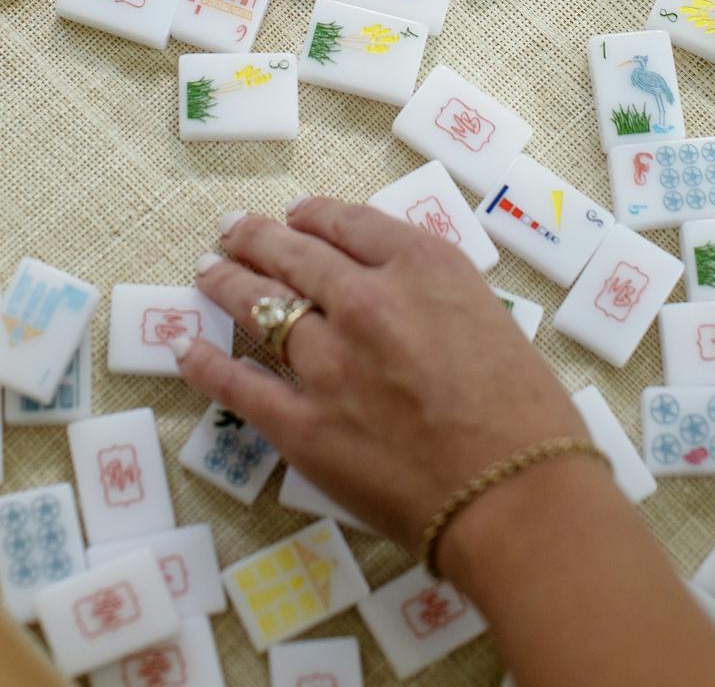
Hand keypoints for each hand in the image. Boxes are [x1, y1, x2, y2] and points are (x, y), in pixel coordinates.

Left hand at [176, 198, 587, 557]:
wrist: (516, 498)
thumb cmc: (525, 415)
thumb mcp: (487, 315)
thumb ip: (430, 293)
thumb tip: (388, 289)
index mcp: (421, 265)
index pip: (349, 222)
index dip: (315, 215)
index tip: (297, 216)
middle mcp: (367, 298)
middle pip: (295, 253)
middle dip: (258, 237)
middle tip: (234, 230)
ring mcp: (328, 361)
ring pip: (259, 305)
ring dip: (227, 282)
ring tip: (208, 270)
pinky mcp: (301, 424)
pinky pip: (239, 384)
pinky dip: (208, 364)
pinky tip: (189, 350)